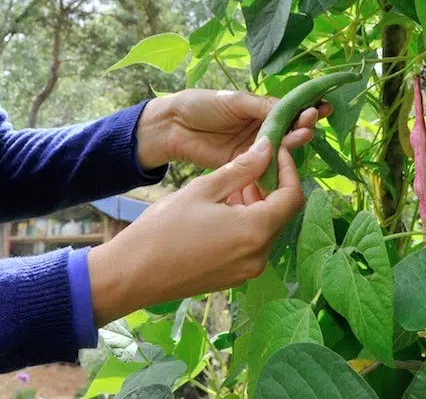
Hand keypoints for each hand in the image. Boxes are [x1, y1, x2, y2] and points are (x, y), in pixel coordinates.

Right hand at [87, 137, 305, 325]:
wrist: (132, 274)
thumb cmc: (164, 228)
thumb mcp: (204, 189)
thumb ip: (242, 168)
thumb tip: (268, 148)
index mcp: (256, 231)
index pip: (293, 196)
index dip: (288, 170)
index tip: (274, 151)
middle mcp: (259, 255)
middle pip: (281, 213)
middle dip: (269, 186)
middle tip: (248, 165)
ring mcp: (247, 270)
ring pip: (266, 228)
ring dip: (256, 204)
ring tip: (229, 186)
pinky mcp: (234, 277)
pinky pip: (251, 244)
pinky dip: (246, 223)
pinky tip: (221, 210)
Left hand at [136, 87, 331, 173]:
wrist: (173, 126)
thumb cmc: (202, 105)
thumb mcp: (235, 101)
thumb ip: (262, 106)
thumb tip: (292, 109)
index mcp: (260, 109)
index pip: (289, 109)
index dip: (306, 108)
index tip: (323, 106)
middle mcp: (261, 129)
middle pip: (288, 129)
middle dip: (303, 124)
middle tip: (312, 120)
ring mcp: (253, 149)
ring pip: (279, 147)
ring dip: (294, 141)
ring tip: (305, 134)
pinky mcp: (243, 165)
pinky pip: (264, 165)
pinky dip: (276, 163)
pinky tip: (287, 158)